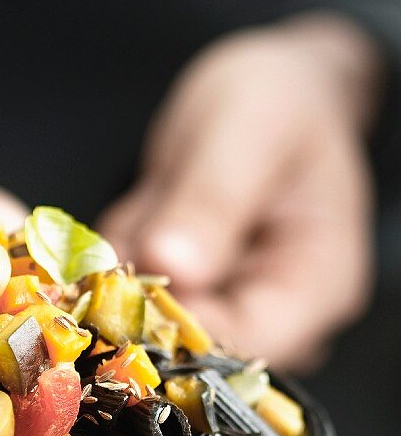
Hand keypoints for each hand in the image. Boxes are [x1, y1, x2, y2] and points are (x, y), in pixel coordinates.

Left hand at [96, 15, 382, 368]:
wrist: (270, 91)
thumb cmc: (279, 102)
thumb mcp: (248, 131)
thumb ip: (211, 200)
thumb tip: (167, 263)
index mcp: (315, 289)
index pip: (240, 344)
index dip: (179, 323)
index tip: (136, 274)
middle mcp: (270, 314)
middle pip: (186, 344)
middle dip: (144, 286)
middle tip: (146, 216)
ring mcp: (221, 307)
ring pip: (143, 317)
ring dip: (128, 258)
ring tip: (161, 192)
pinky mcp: (180, 292)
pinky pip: (123, 290)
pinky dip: (120, 246)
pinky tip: (148, 200)